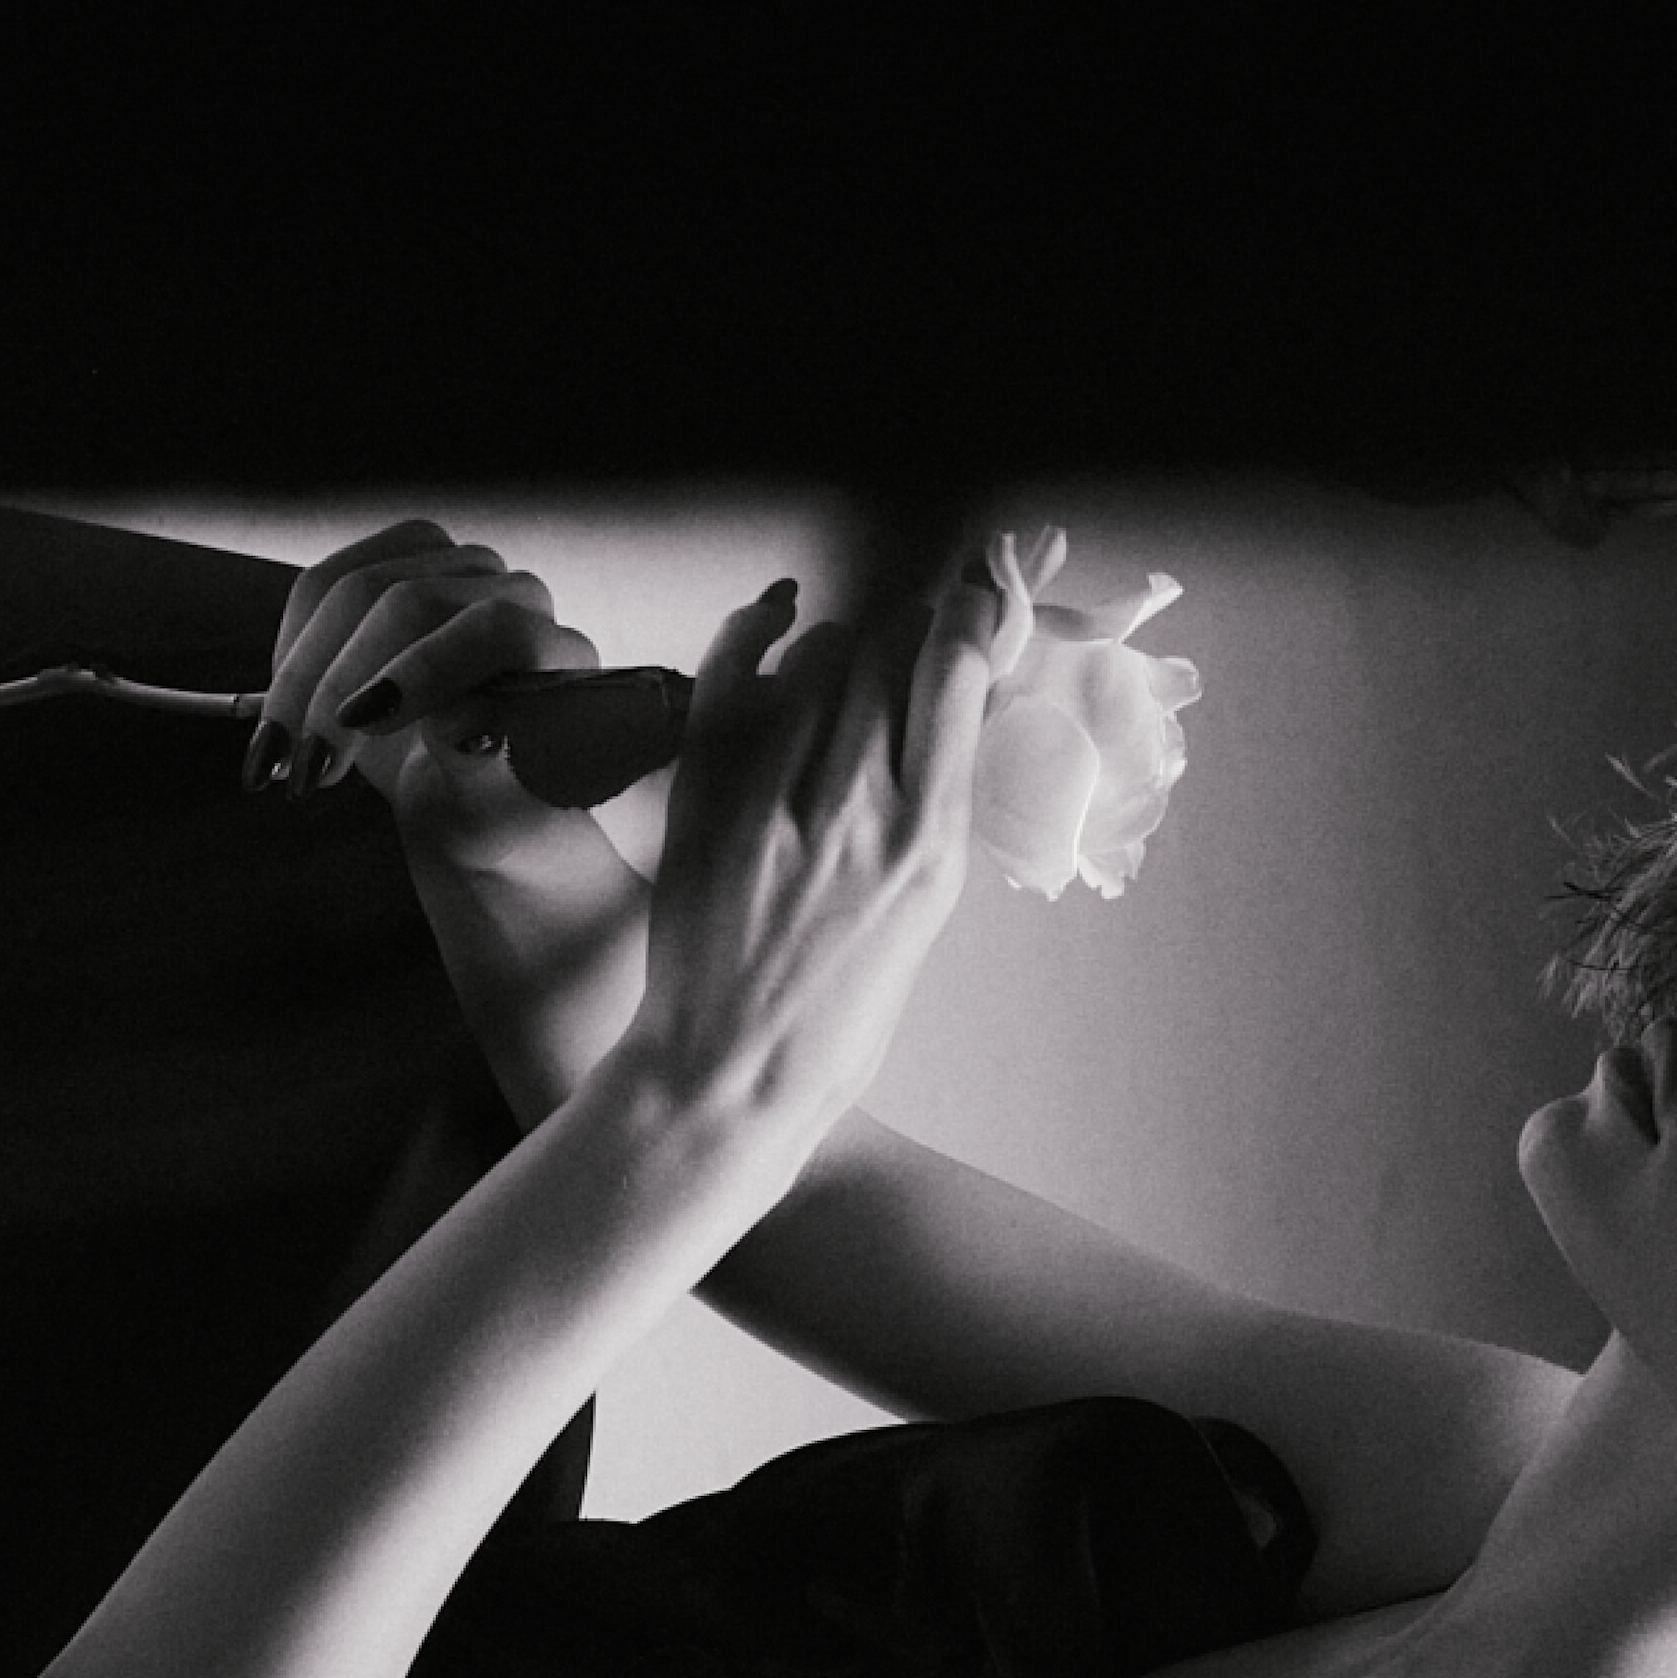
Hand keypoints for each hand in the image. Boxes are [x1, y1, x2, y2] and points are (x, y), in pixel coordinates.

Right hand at [254, 522, 614, 872]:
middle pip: (409, 601)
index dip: (423, 668)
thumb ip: (486, 776)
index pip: (495, 631)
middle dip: (337, 683)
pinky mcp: (400, 563)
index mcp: (561, 658)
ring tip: (281, 756)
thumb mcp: (492, 821)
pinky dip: (291, 651)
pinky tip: (286, 711)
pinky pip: (320, 587)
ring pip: (351, 588)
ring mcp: (457, 572)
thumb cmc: (492, 817)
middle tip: (302, 768)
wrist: (471, 799)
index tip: (358, 723)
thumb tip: (463, 727)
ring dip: (299, 673)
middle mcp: (517, 597)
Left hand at [611, 558, 1025, 1139]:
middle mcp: (855, 806)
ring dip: (843, 644)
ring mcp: (772, 795)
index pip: (954, 675)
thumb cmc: (834, 1020)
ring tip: (849, 661)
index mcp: (928, 843)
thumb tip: (941, 729)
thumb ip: (932, 819)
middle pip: (889, 652)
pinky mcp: (705, 796)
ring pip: (821, 658)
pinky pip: (732, 679)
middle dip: (908, 629)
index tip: (972, 603)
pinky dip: (754, 631)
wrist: (726, 1074)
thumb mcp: (923, 918)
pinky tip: (775, 615)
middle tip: (911, 632)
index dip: (967, 618)